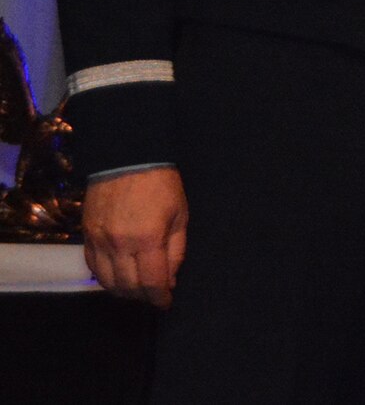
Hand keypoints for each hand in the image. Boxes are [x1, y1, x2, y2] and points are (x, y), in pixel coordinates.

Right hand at [82, 167, 187, 307]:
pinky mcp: (86, 236)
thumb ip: (176, 251)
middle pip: (128, 287)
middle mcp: (120, 245)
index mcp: (148, 239)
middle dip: (143, 297)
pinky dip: (105, 278)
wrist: (127, 159)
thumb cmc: (162, 185)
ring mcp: (99, 242)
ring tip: (136, 289)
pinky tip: (116, 277)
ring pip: (107, 282)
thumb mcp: (180, 215)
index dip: (160, 298)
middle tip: (153, 295)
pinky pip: (92, 268)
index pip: (151, 283)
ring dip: (123, 291)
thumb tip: (169, 280)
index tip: (165, 303)